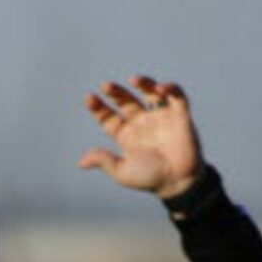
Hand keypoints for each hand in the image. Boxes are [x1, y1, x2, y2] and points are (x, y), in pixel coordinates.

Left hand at [78, 75, 203, 195]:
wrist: (177, 182)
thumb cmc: (149, 179)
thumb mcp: (121, 171)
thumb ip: (104, 161)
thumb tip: (81, 162)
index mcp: (126, 136)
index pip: (109, 118)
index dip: (99, 108)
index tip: (89, 98)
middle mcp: (142, 124)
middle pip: (126, 102)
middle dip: (116, 93)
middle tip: (105, 86)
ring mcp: (161, 117)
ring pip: (150, 93)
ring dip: (143, 84)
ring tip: (133, 80)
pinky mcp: (180, 115)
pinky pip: (176, 96)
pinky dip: (170, 88)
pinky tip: (159, 88)